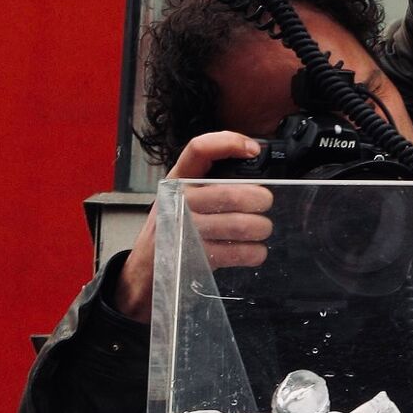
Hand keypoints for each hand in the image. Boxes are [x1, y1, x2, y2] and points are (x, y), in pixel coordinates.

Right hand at [114, 132, 273, 322]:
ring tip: (262, 228)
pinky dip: (255, 252)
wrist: (147, 269)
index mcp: (178, 180)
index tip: (254, 150)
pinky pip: (239, 252)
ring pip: (241, 225)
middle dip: (260, 199)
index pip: (199, 149)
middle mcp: (179, 201)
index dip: (229, 143)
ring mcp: (186, 230)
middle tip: (265, 202)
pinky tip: (254, 251)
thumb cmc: (173, 226)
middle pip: (233, 194)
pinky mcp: (196, 257)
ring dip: (261, 227)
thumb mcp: (181, 195)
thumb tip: (254, 163)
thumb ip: (210, 180)